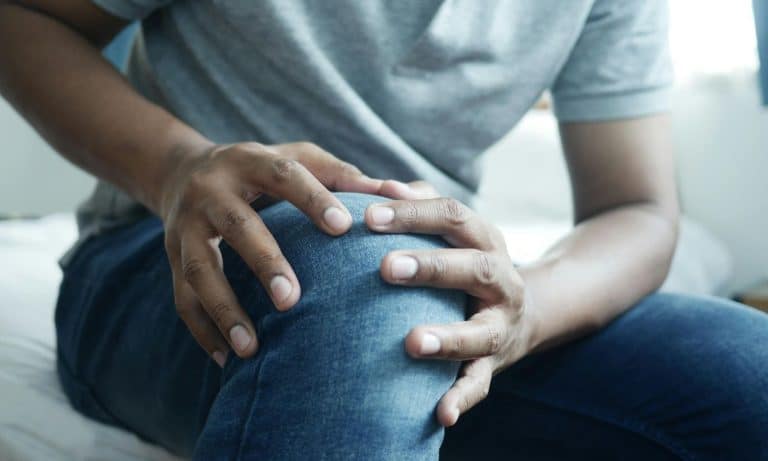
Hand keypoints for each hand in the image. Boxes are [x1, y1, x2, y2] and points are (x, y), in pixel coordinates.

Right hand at [160, 141, 425, 366]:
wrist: (183, 172)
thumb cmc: (261, 171)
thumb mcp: (296, 160)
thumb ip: (343, 176)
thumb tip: (401, 192)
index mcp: (250, 161)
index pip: (283, 174)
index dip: (313, 198)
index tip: (344, 227)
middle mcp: (212, 191)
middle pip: (237, 226)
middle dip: (264, 262)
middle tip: (293, 300)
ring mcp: (186, 227)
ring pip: (200, 269)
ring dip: (224, 309)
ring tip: (251, 348)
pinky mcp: (171, 258)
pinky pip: (181, 298)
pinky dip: (203, 331)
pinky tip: (227, 360)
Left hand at [365, 196, 534, 426]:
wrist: (525, 311)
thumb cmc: (467, 262)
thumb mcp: (455, 231)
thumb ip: (420, 206)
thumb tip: (380, 185)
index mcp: (485, 239)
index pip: (453, 216)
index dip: (413, 214)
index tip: (369, 216)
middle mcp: (501, 279)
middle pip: (473, 267)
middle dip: (431, 267)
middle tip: (385, 268)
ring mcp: (501, 324)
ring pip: (481, 331)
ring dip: (448, 337)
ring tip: (411, 343)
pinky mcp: (495, 363)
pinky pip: (480, 383)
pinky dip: (462, 399)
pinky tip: (440, 414)